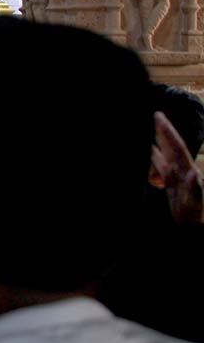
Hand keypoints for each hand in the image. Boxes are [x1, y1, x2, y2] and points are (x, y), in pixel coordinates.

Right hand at [152, 111, 203, 225]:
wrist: (191, 227)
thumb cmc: (193, 215)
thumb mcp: (194, 203)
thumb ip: (194, 188)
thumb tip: (192, 173)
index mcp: (187, 171)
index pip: (177, 147)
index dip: (168, 132)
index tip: (159, 117)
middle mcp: (182, 170)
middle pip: (172, 146)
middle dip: (165, 131)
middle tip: (156, 114)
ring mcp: (176, 176)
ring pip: (166, 154)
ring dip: (160, 141)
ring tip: (152, 128)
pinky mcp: (171, 184)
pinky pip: (161, 166)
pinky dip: (155, 157)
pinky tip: (149, 152)